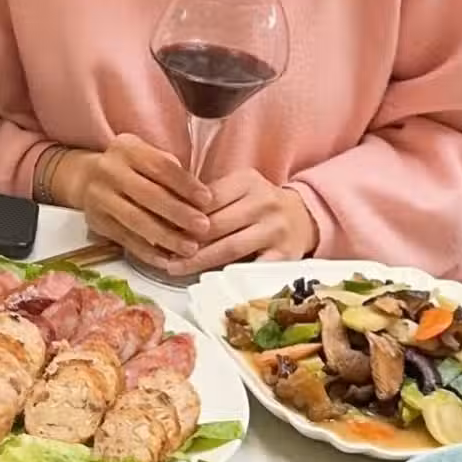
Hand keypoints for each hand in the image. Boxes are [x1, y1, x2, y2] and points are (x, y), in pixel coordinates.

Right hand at [52, 134, 212, 271]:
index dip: (185, 184)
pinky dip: (147, 252)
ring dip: (166, 237)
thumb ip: (170, 170)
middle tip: (203, 227)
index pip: (160, 166)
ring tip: (190, 248)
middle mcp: (109, 170)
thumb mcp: (146, 155)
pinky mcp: (96, 221)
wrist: (84, 177)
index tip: (207, 200)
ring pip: (136, 220)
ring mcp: (100, 197)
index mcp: (127, 149)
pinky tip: (166, 259)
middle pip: (148, 194)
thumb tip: (201, 197)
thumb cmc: (129, 168)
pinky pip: (125, 239)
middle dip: (178, 213)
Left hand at [163, 168, 318, 275]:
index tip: (157, 224)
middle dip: (184, 239)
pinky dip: (227, 274)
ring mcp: (276, 230)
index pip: (207, 198)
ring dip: (198, 259)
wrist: (303, 218)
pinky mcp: (284, 256)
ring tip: (173, 267)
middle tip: (159, 251)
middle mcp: (263, 202)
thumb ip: (208, 198)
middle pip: (215, 224)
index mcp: (247, 181)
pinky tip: (206, 280)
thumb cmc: (258, 204)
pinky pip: (250, 267)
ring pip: (229, 247)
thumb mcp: (237, 190)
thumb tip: (165, 212)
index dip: (181, 213)